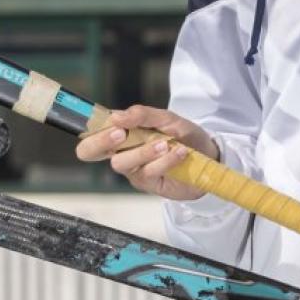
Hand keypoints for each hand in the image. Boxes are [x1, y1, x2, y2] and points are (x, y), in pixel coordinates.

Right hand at [74, 105, 219, 200]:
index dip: (90, 128)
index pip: (91, 131)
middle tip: (119, 133)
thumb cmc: (184, 135)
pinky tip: (181, 152)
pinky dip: (166, 160)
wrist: (209, 155)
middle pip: (89, 151)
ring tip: (165, 144)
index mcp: (121, 132)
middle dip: (101, 141)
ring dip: (142, 151)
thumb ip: (143, 115)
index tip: (111, 122)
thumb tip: (117, 116)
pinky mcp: (148, 183)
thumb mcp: (168, 119)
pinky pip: (148, 172)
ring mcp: (133, 169)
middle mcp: (121, 151)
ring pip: (121, 163)